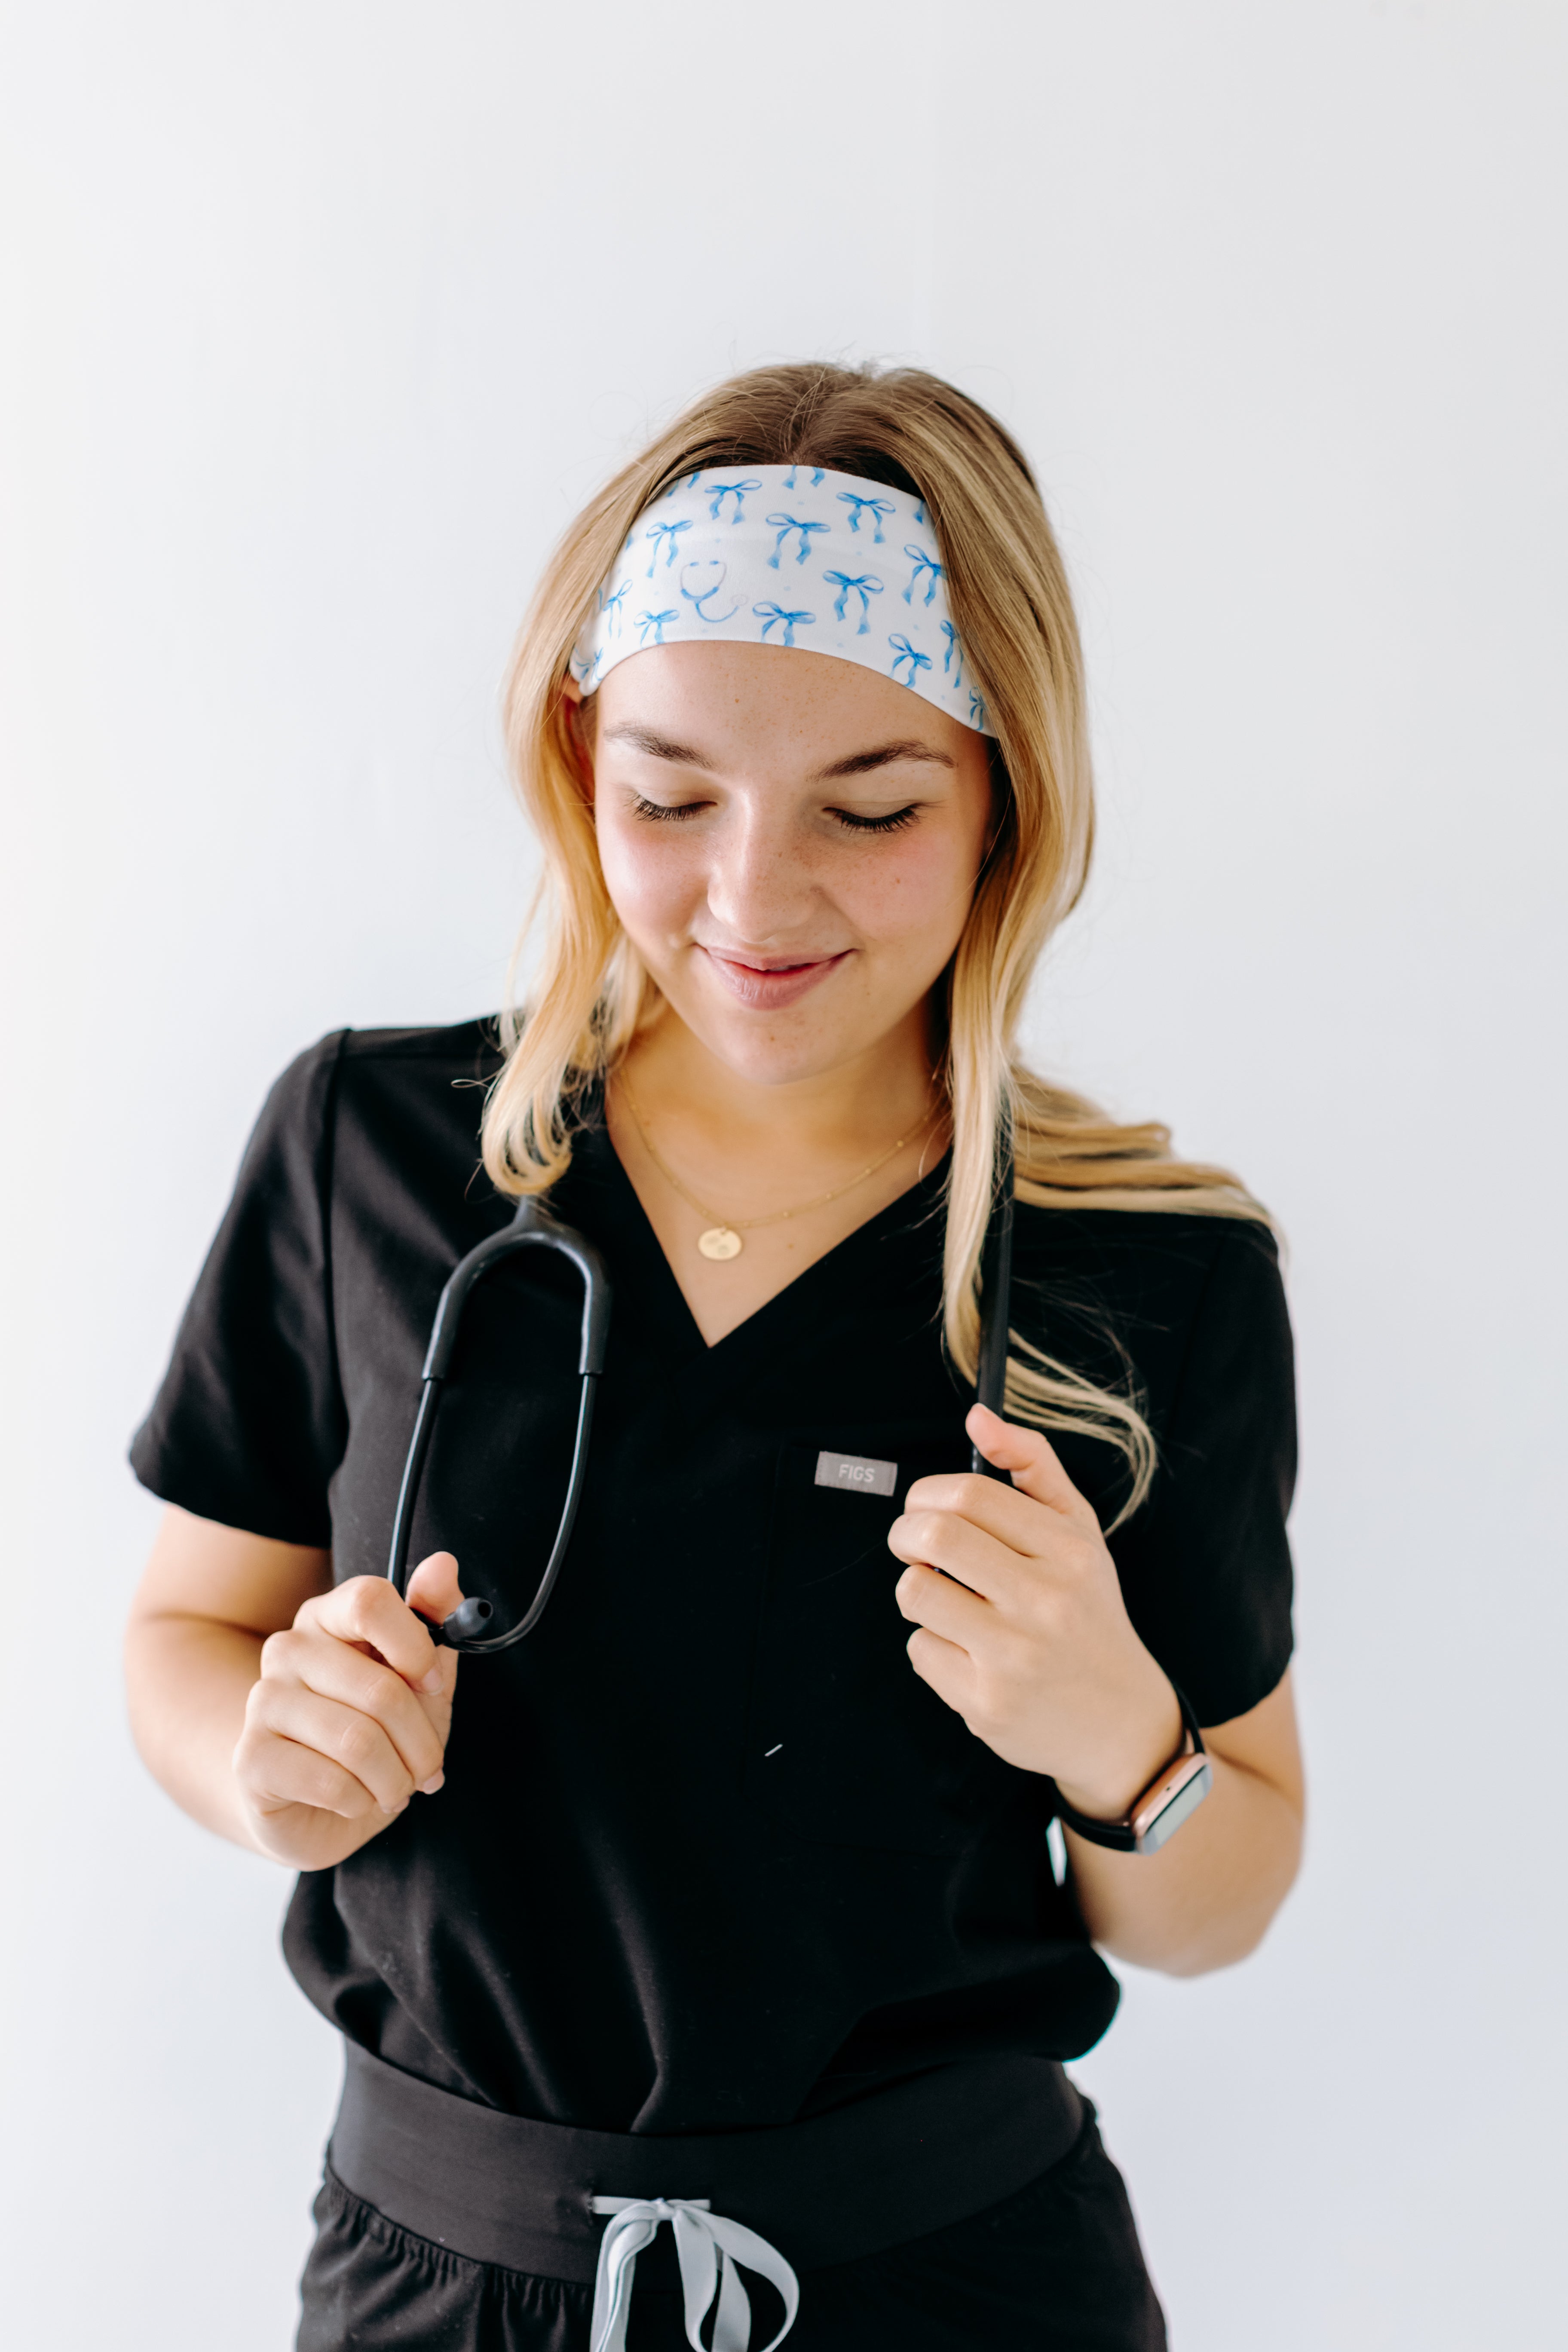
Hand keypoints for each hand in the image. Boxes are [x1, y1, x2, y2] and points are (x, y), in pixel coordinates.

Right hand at [232, 1554, 464, 1868]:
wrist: (319, 1803)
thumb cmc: (376, 1732)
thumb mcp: (420, 1677)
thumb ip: (434, 1618)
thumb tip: (444, 1563)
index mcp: (328, 1616)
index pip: (370, 1601)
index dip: (415, 1646)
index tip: (430, 1683)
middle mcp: (288, 1649)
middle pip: (381, 1688)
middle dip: (421, 1743)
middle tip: (426, 1767)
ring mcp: (263, 1701)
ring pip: (358, 1741)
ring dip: (394, 1778)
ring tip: (394, 1786)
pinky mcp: (251, 1758)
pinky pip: (330, 1781)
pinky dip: (360, 1800)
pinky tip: (356, 1799)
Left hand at [888, 1406, 1181, 1819]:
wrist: (1122, 1723)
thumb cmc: (1087, 1611)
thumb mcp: (1079, 1531)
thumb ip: (1031, 1465)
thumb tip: (977, 1416)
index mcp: (1070, 1551)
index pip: (968, 1494)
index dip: (926, 1495)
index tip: (925, 1508)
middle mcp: (1046, 1601)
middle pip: (932, 1538)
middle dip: (904, 1534)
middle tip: (912, 1544)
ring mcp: (1015, 1656)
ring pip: (914, 1593)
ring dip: (916, 1590)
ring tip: (946, 1599)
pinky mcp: (987, 1704)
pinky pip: (920, 1651)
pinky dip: (933, 1646)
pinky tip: (970, 1654)